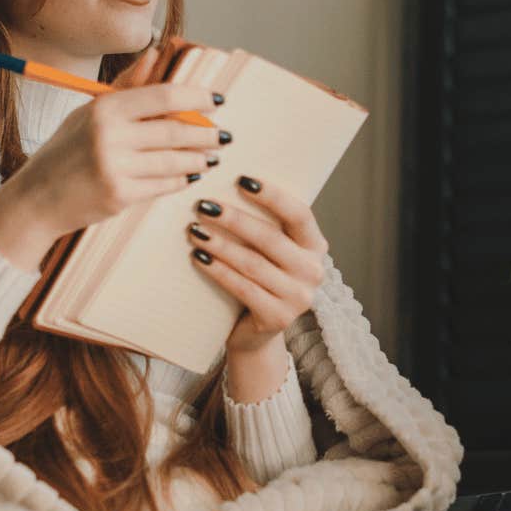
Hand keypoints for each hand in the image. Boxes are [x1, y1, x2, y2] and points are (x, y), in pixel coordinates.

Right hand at [1, 40, 228, 238]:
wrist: (36, 200)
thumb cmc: (65, 152)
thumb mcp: (90, 113)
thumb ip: (126, 86)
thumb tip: (155, 53)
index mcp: (104, 109)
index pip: (163, 96)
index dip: (196, 97)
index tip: (217, 100)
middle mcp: (110, 136)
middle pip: (175, 130)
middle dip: (206, 134)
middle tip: (223, 135)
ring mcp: (115, 168)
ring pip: (174, 161)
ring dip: (199, 159)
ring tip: (211, 156)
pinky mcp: (120, 196)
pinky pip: (164, 185)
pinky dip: (181, 180)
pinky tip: (189, 175)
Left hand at [185, 174, 327, 354]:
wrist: (255, 331)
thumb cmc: (259, 278)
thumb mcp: (268, 250)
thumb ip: (263, 224)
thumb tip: (224, 186)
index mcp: (315, 246)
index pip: (299, 214)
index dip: (272, 196)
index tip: (242, 179)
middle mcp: (314, 271)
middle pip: (270, 239)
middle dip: (234, 220)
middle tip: (203, 206)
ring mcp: (299, 298)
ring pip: (253, 264)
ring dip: (220, 245)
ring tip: (194, 231)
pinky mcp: (278, 318)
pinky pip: (243, 288)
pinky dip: (218, 271)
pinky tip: (199, 258)